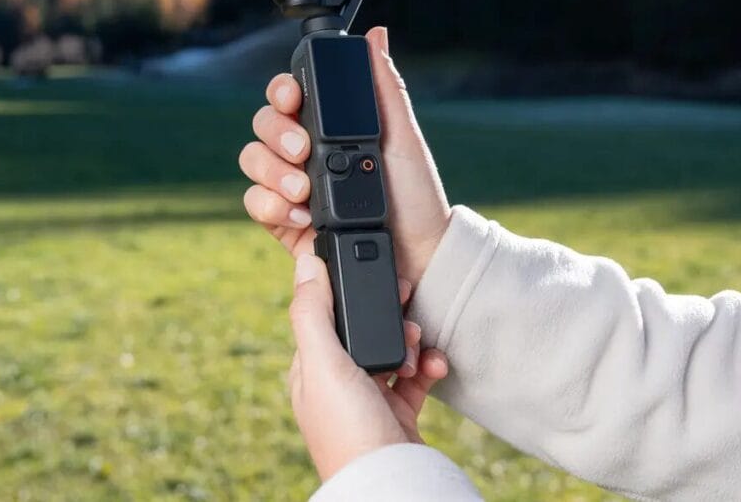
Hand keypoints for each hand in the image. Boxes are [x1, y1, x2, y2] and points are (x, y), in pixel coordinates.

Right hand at [239, 26, 451, 289]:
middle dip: (277, 133)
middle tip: (303, 149)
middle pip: (264, 124)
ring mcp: (291, 186)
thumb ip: (383, 88)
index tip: (294, 96)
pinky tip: (301, 214)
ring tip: (303, 189)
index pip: (290, 95)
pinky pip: (254, 203)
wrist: (417, 257)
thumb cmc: (416, 197)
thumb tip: (377, 36)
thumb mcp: (402, 137)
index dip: (283, 90)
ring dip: (272, 170)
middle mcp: (305, 152)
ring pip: (253, 160)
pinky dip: (271, 205)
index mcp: (330, 126)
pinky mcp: (283, 221)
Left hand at [289, 254, 448, 480]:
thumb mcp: (324, 363)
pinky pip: (414, 377)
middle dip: (388, 314)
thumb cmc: (350, 430)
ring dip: (411, 340)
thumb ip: (313, 311)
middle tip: (408, 299)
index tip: (376, 269)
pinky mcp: (396, 414)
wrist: (392, 485)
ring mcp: (367, 399)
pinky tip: (437, 365)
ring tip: (420, 343)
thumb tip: (303, 260)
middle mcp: (336, 382)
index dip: (349, 290)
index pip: (327, 313)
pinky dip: (428, 366)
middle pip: (363, 329)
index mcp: (310, 368)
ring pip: (392, 349)